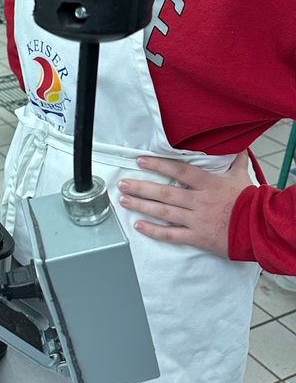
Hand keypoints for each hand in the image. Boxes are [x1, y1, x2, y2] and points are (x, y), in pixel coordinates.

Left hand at [117, 152, 251, 256]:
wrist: (261, 228)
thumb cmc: (251, 203)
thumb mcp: (242, 177)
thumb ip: (236, 161)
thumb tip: (239, 146)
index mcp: (208, 184)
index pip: (179, 171)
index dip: (158, 165)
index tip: (141, 161)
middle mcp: (198, 201)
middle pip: (164, 193)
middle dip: (141, 187)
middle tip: (123, 183)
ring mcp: (196, 219)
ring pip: (163, 212)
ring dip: (141, 205)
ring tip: (124, 200)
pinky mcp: (197, 236)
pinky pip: (171, 234)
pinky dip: (154, 231)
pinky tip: (139, 226)